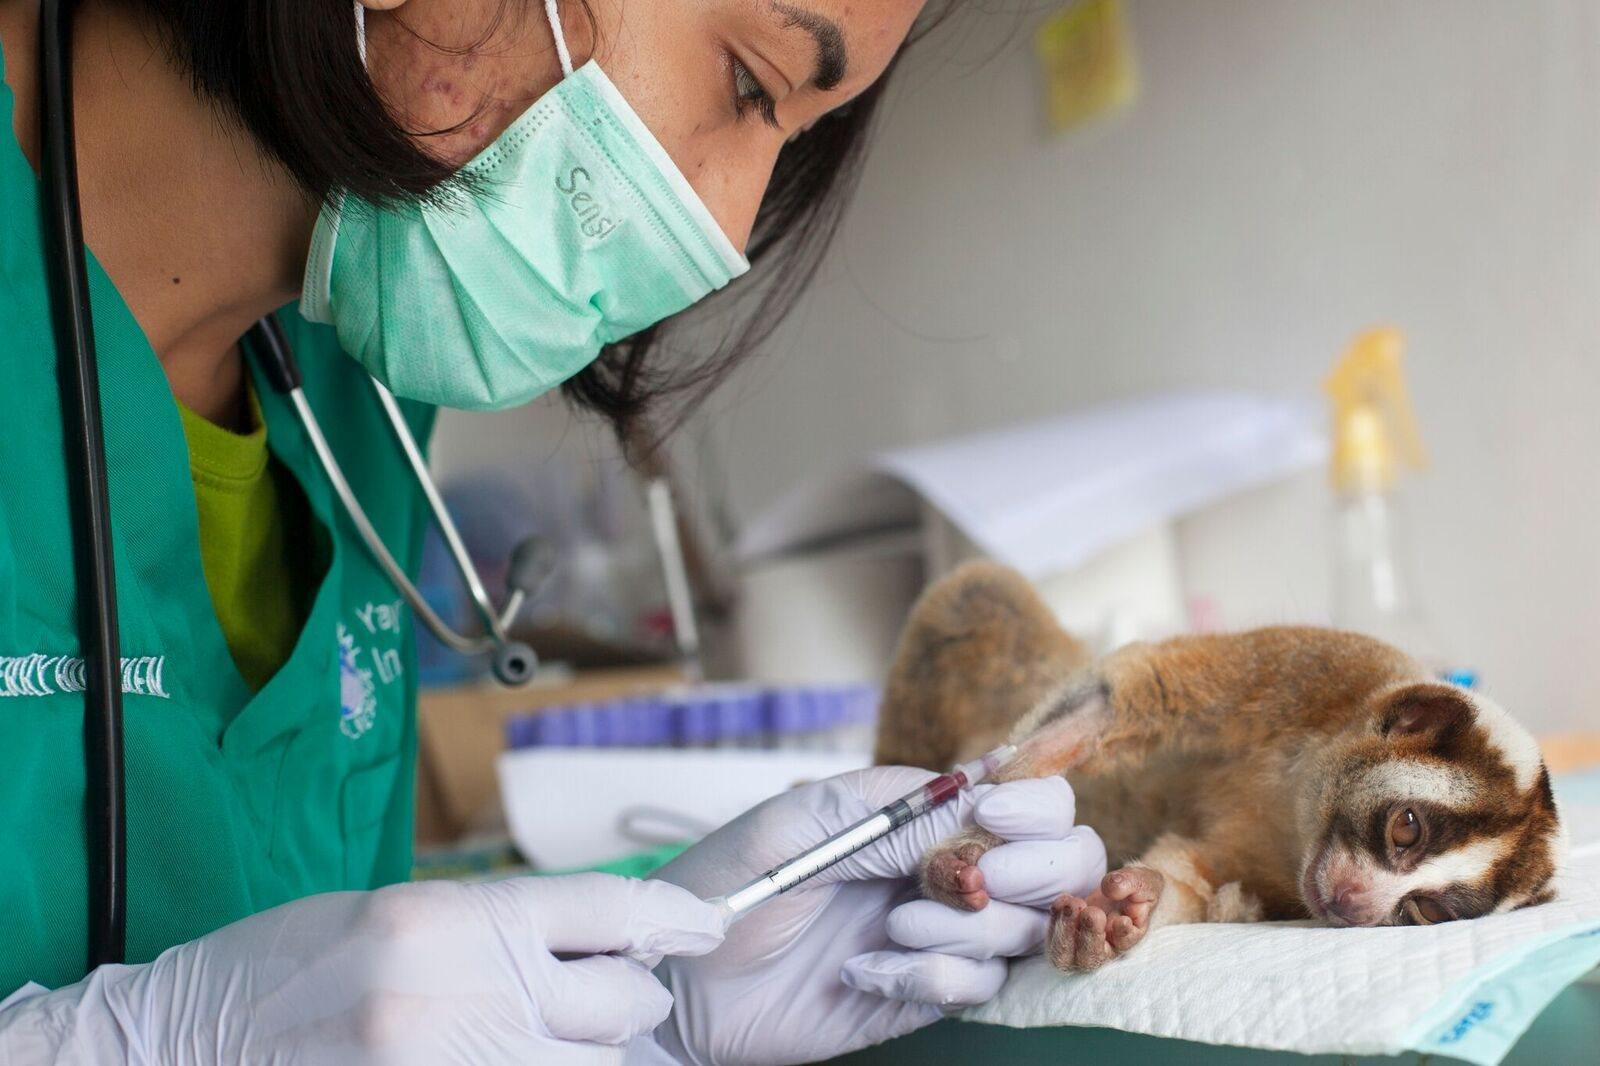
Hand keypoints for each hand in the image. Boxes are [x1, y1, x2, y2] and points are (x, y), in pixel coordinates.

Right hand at [0, 875, 723, 1065]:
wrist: (178, 1047)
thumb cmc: (280, 972)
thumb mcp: (393, 919)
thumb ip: (495, 931)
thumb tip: (592, 945)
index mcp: (452, 921)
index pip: (608, 912)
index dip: (674, 919)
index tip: (706, 926)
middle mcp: (463, 997)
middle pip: (623, 1004)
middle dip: (628, 1003)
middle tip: (604, 999)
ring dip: (587, 1056)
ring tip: (541, 1039)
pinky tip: (511, 1058)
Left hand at [641, 768, 1103, 1064]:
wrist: (684, 981)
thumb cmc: (729, 881)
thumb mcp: (803, 828)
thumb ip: (899, 815)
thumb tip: (987, 786)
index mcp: (924, 812)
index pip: (1033, 797)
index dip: (1037, 806)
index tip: (995, 818)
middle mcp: (950, 868)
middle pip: (1065, 863)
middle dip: (1034, 872)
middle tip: (964, 884)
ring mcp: (946, 934)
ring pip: (1030, 931)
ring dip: (968, 932)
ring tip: (891, 933)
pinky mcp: (928, 995)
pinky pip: (982, 990)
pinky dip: (934, 982)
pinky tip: (867, 974)